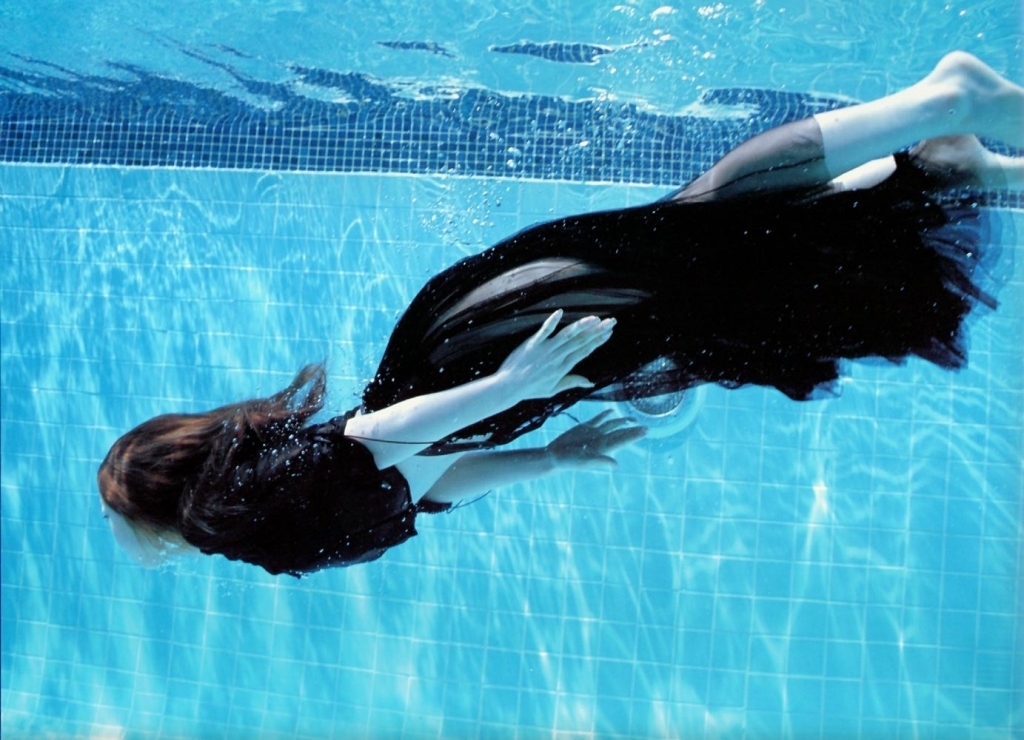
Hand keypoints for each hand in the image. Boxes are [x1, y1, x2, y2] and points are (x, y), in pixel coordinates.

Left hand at [496, 309, 614, 402]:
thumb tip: (590, 382)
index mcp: (563, 367)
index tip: (609, 332)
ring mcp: (545, 350)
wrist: (509, 387)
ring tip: (595, 318)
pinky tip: (560, 312)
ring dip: (581, 326)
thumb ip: (572, 382)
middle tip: (611, 321)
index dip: (598, 341)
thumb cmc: (530, 389)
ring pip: (567, 336)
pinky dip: (552, 322)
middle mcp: (557, 357)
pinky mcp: (533, 344)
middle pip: (580, 341)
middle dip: (597, 331)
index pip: (585, 351)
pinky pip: (544, 331)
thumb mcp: (553, 390)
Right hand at [546, 410, 646, 470]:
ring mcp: (593, 433)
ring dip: (622, 422)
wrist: (555, 456)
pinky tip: (610, 411)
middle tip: (646, 427)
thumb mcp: (585, 461)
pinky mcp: (584, 428)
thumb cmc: (570, 461)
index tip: (646, 431)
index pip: (623, 439)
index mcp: (604, 447)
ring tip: (633, 419)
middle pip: (621, 432)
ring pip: (611, 425)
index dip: (635, 435)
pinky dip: (604, 415)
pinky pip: (598, 419)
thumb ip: (601, 461)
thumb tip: (616, 465)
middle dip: (633, 430)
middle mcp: (601, 440)